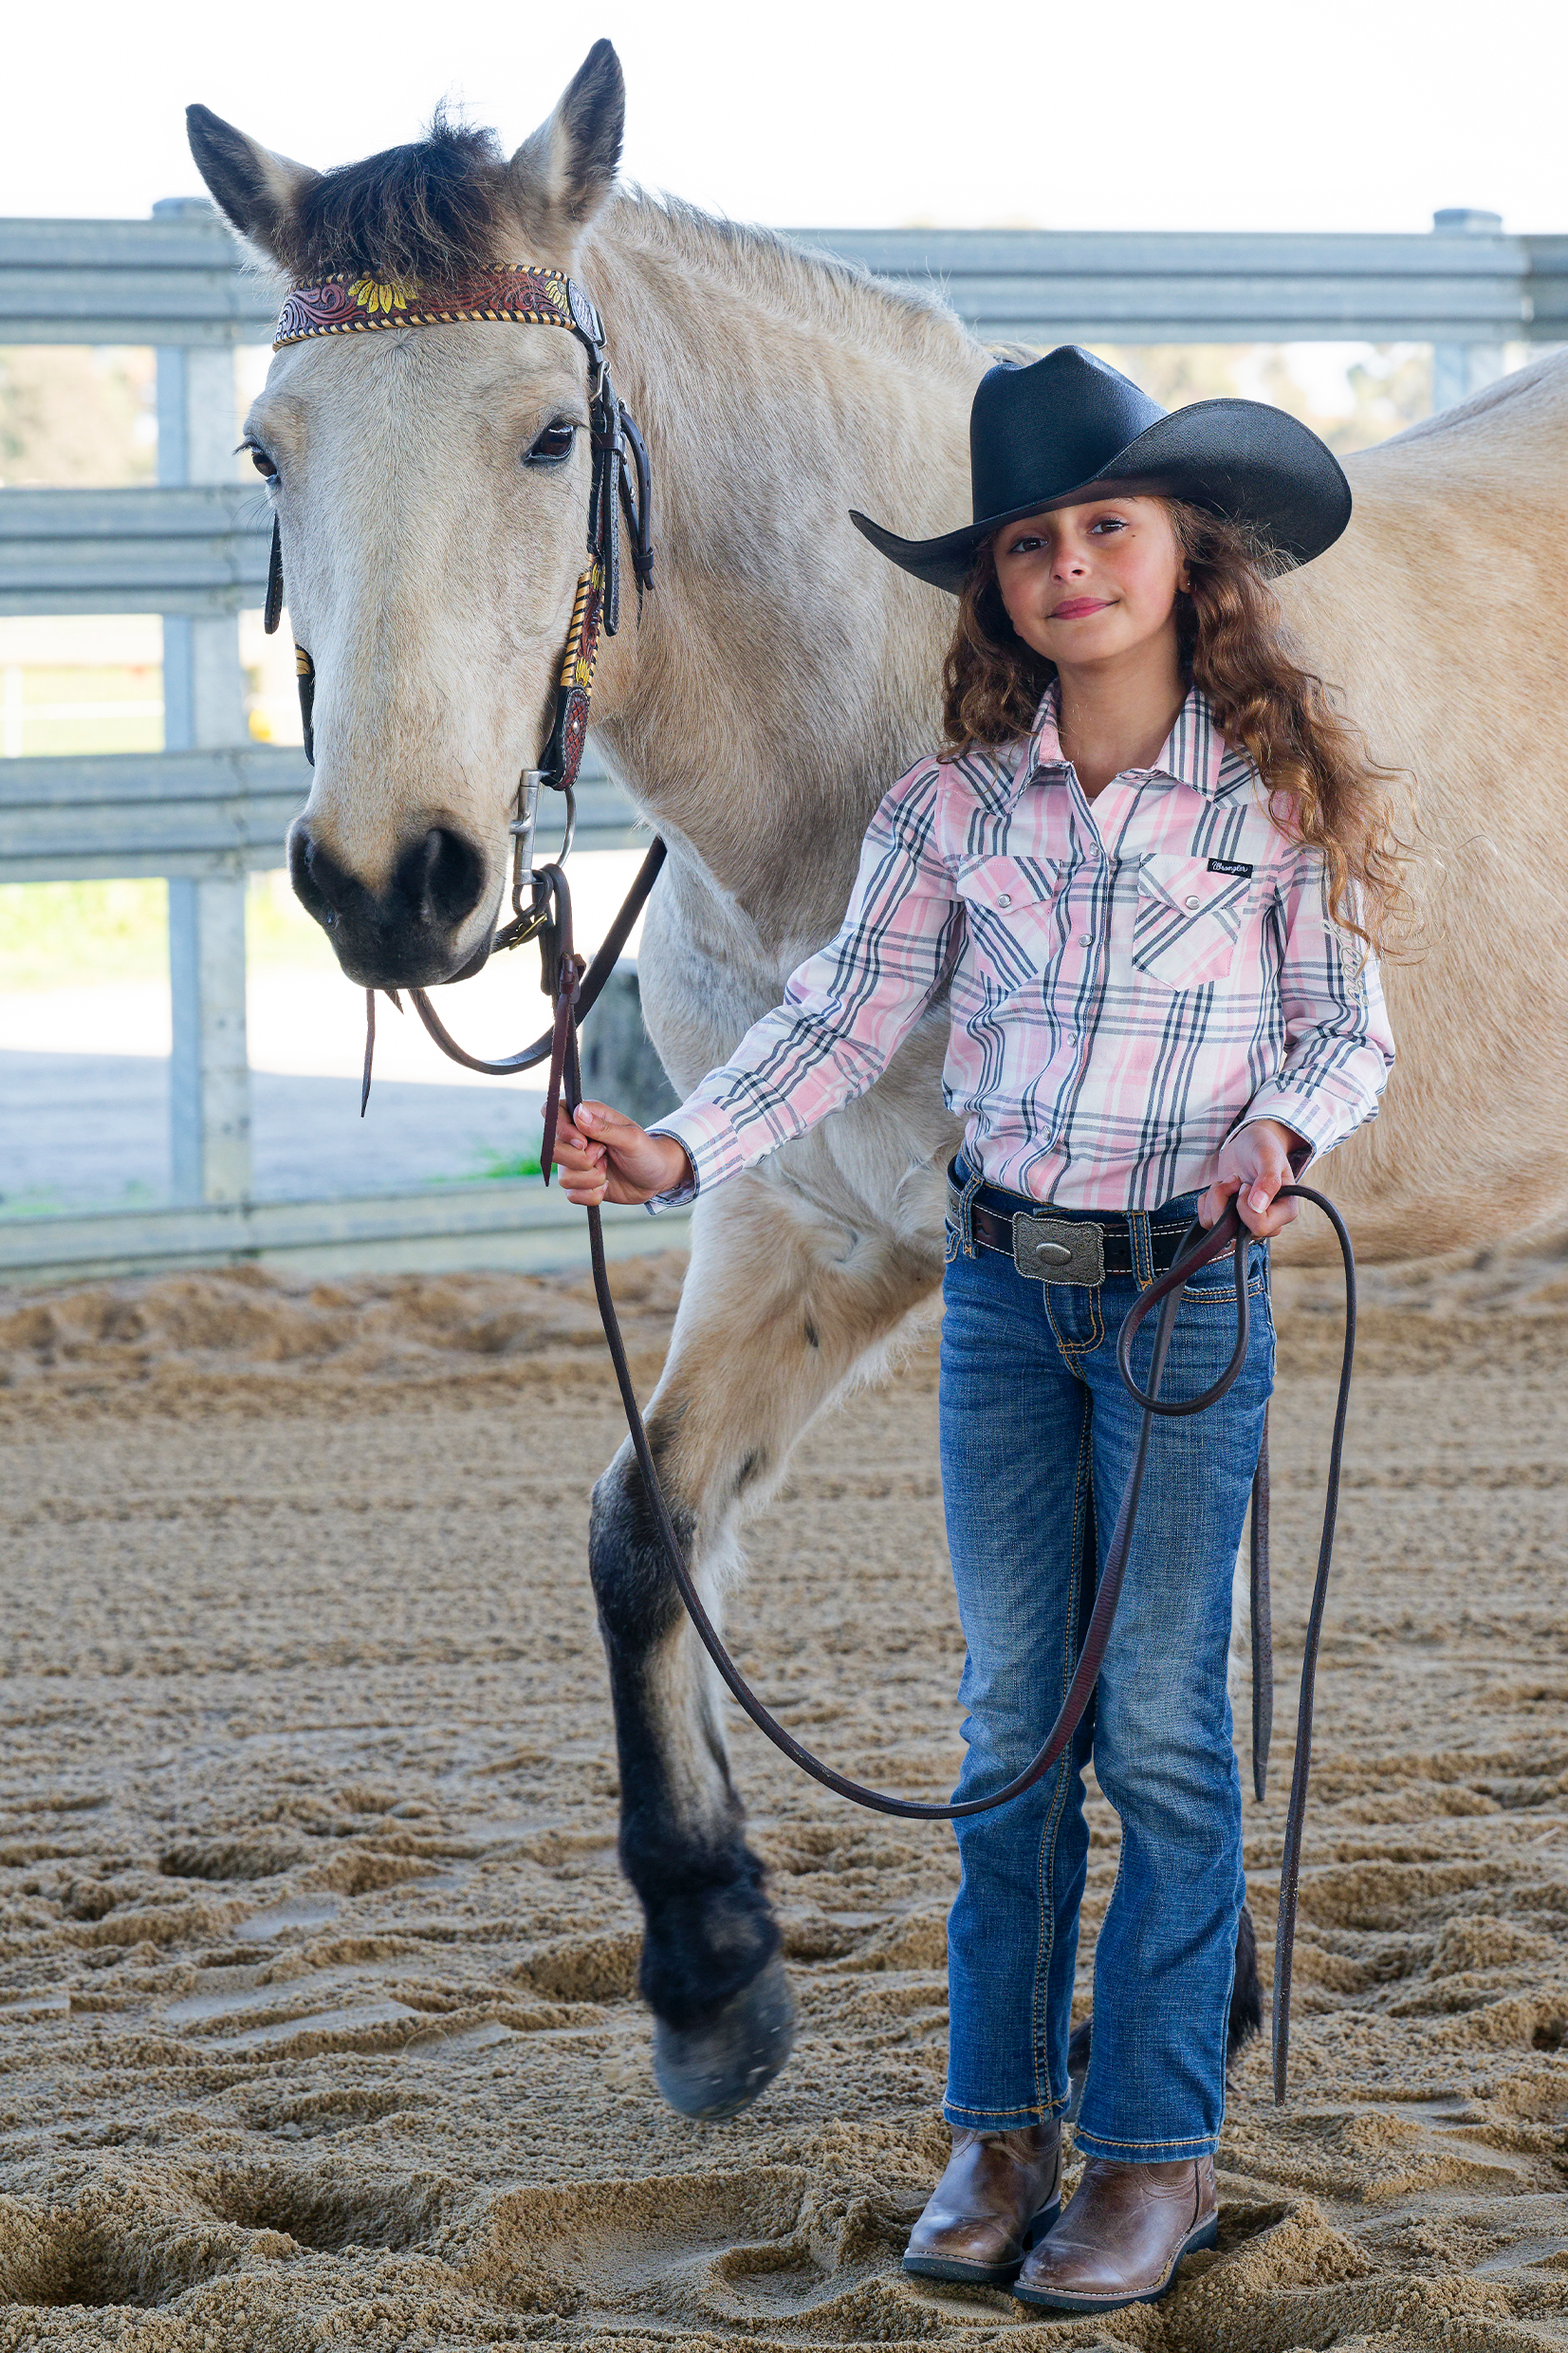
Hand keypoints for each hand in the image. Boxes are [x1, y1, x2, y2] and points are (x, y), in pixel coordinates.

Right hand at [548, 1100, 693, 1206]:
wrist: (657, 1178)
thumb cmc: (647, 1152)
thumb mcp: (631, 1138)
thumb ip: (604, 1127)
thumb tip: (578, 1112)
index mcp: (586, 1117)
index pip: (552, 1112)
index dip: (561, 1129)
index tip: (583, 1142)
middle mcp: (575, 1139)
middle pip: (552, 1150)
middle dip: (581, 1160)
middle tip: (604, 1156)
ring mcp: (575, 1163)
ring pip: (563, 1177)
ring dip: (591, 1179)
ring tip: (608, 1171)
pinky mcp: (579, 1184)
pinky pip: (571, 1195)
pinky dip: (592, 1195)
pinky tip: (606, 1186)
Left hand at [1199, 1119, 1305, 1239]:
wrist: (1249, 1144)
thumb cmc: (1263, 1148)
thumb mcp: (1269, 1156)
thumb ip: (1268, 1179)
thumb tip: (1258, 1206)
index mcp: (1285, 1211)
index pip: (1260, 1227)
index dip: (1245, 1206)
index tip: (1245, 1185)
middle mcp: (1268, 1222)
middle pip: (1237, 1232)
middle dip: (1225, 1201)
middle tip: (1234, 1179)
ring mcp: (1246, 1222)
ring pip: (1218, 1227)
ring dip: (1215, 1199)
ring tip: (1227, 1181)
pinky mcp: (1229, 1218)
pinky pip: (1208, 1222)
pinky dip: (1206, 1202)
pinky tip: (1220, 1187)